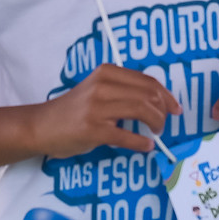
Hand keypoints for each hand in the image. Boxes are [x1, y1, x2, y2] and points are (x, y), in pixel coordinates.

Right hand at [29, 65, 179, 157]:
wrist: (42, 126)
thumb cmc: (74, 110)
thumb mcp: (97, 89)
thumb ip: (122, 90)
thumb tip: (158, 101)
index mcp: (106, 72)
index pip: (147, 80)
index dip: (166, 96)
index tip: (176, 108)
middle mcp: (102, 85)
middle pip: (148, 95)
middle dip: (163, 112)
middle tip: (163, 125)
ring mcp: (97, 108)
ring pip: (142, 111)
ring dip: (156, 125)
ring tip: (156, 134)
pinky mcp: (93, 130)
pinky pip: (127, 136)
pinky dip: (142, 143)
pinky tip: (146, 146)